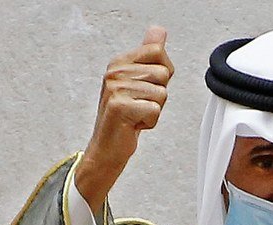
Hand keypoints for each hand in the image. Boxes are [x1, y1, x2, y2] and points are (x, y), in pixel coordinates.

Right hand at [75, 26, 173, 212]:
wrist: (108, 147)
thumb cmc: (126, 116)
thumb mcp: (139, 82)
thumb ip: (149, 55)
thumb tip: (159, 30)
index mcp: (119, 62)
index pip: (158, 51)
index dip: (162, 74)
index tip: (146, 87)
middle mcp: (115, 72)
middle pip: (164, 74)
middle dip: (159, 96)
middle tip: (139, 106)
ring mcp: (115, 88)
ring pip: (161, 94)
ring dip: (154, 110)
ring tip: (136, 115)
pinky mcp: (119, 106)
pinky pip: (155, 111)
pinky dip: (150, 122)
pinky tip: (134, 124)